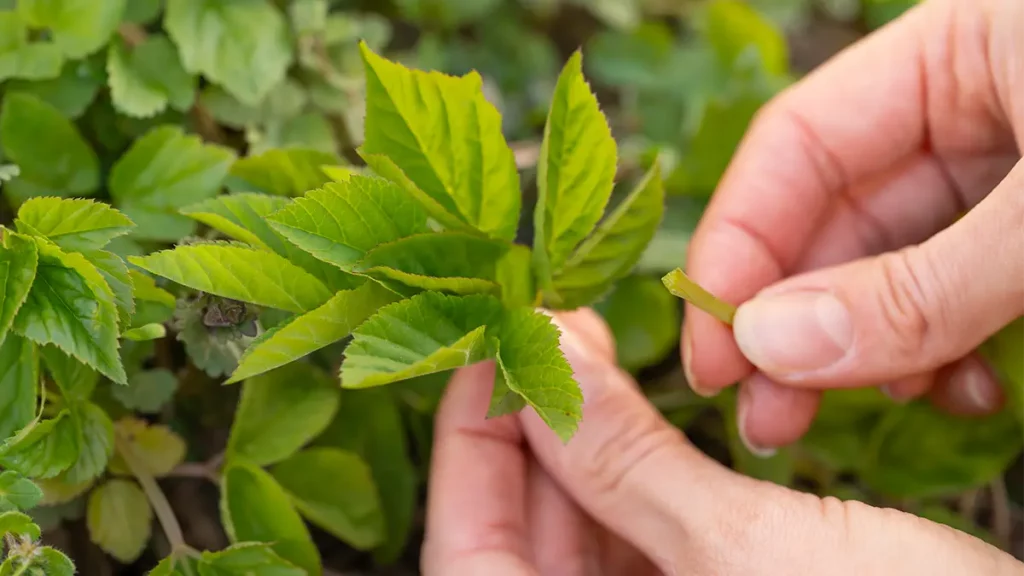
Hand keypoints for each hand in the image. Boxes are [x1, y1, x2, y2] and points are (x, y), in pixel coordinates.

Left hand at [422, 309, 1021, 574]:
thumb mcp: (752, 555)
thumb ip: (628, 462)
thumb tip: (544, 351)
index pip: (470, 554)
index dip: (468, 441)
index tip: (493, 346)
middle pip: (521, 539)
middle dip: (533, 429)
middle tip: (552, 334)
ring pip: (584, 538)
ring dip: (585, 445)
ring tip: (595, 352)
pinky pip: (643, 545)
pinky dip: (638, 477)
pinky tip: (646, 415)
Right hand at [683, 0, 1023, 453]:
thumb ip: (923, 286)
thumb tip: (772, 346)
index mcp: (959, 46)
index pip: (796, 144)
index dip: (739, 250)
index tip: (716, 354)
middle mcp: (973, 103)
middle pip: (838, 218)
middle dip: (800, 324)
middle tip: (766, 418)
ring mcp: (1012, 167)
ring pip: (897, 266)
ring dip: (870, 349)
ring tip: (862, 409)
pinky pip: (963, 289)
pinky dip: (945, 349)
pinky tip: (956, 390)